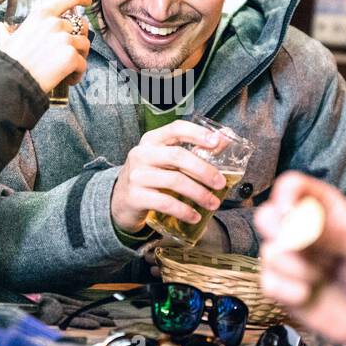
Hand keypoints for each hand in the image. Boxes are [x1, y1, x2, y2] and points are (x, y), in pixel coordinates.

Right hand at [0, 0, 91, 94]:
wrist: (11, 81)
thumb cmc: (8, 61)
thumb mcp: (3, 41)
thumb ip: (3, 31)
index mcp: (41, 15)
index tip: (87, 1)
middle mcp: (55, 23)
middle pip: (78, 28)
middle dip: (77, 41)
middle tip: (68, 54)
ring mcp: (65, 40)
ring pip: (84, 45)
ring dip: (80, 56)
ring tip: (69, 69)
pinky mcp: (72, 57)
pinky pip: (83, 64)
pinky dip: (77, 74)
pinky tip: (68, 80)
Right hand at [110, 120, 227, 233]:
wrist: (120, 201)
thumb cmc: (151, 176)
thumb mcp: (166, 160)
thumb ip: (192, 150)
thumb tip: (226, 139)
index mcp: (151, 140)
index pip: (176, 129)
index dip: (197, 133)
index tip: (217, 142)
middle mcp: (142, 154)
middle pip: (177, 156)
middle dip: (203, 170)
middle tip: (220, 183)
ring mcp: (137, 176)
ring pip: (174, 181)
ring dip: (198, 194)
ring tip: (213, 203)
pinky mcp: (135, 197)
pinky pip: (165, 203)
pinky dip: (184, 211)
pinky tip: (194, 216)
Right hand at [255, 172, 345, 345]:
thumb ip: (335, 234)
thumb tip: (300, 225)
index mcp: (324, 208)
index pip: (292, 187)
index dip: (285, 195)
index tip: (289, 211)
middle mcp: (301, 229)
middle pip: (266, 215)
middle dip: (281, 232)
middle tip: (303, 246)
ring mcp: (290, 258)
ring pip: (269, 253)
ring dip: (298, 269)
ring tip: (323, 276)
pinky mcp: (282, 286)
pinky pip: (268, 283)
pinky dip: (289, 291)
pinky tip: (309, 294)